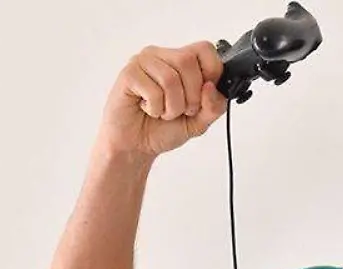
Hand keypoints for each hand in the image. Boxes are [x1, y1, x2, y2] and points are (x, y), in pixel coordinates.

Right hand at [96, 41, 228, 157]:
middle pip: (187, 61)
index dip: (211, 72)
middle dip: (191, 96)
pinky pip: (153, 91)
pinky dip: (156, 109)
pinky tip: (148, 109)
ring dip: (172, 107)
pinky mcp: (129, 74)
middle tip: (181, 110)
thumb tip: (210, 87)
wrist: (136, 145)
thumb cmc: (163, 128)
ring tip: (163, 112)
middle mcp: (161, 56)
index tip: (204, 94)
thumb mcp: (200, 121)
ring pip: (170, 78)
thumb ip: (214, 106)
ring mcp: (142, 62)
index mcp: (180, 61)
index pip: (205, 49)